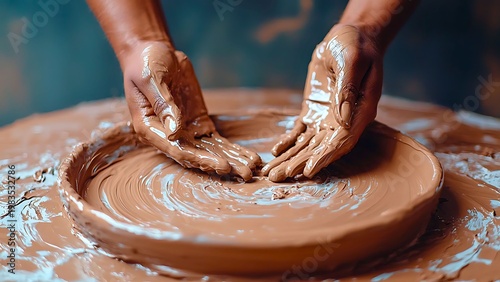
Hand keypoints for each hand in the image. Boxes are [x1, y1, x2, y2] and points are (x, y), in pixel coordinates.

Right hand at [122, 41, 260, 180]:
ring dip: (231, 161)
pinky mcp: (199, 123)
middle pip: (197, 156)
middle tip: (244, 174)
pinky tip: (249, 158)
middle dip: (221, 165)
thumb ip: (163, 104)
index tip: (222, 165)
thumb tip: (175, 132)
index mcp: (150, 129)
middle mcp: (168, 136)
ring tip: (251, 171)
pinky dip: (233, 149)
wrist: (154, 53)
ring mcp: (186, 131)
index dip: (200, 160)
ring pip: (210, 151)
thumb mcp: (151, 79)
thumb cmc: (146, 64)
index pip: (177, 150)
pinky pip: (217, 140)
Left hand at [262, 24, 382, 181]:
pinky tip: (275, 151)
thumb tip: (343, 118)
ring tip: (272, 173)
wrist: (347, 38)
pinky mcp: (313, 112)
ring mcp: (327, 119)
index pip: (342, 142)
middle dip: (300, 164)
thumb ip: (348, 89)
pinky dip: (288, 141)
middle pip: (321, 149)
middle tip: (279, 178)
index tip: (308, 172)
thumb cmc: (354, 46)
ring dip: (290, 159)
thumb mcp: (352, 62)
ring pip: (307, 144)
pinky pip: (299, 131)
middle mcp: (344, 121)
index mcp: (360, 112)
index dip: (325, 158)